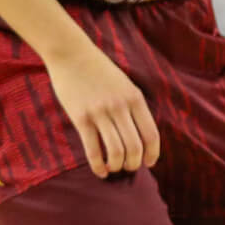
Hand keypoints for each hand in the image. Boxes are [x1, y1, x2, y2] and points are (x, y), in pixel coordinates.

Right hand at [45, 44, 159, 176]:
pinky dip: (98, 166)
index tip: (149, 163)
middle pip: (135, 148)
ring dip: (116, 166)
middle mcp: (120, 106)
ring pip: (116, 152)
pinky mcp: (81, 118)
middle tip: (128, 167)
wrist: (71, 54)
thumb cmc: (99, 71)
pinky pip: (93, 150)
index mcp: (135, 98)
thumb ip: (133, 106)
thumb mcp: (124, 84)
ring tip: (113, 168)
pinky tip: (100, 170)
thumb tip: (140, 135)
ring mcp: (100, 112)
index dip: (152, 154)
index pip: (151, 134)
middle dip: (133, 164)